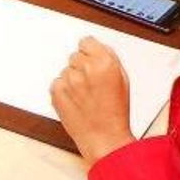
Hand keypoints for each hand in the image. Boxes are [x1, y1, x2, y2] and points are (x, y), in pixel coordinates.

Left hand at [51, 37, 134, 165]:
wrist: (104, 139)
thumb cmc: (115, 114)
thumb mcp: (123, 81)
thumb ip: (110, 59)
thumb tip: (98, 48)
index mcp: (104, 63)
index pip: (87, 41)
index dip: (91, 53)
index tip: (93, 61)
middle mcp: (84, 68)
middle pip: (75, 55)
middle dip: (82, 66)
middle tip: (92, 84)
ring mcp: (68, 79)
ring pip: (66, 70)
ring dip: (73, 79)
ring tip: (85, 96)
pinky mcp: (56, 91)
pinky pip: (57, 82)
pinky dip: (64, 90)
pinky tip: (76, 102)